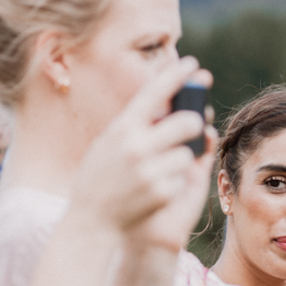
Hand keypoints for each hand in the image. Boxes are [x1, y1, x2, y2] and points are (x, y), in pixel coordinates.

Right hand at [69, 57, 214, 250]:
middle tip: (190, 125)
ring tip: (158, 170)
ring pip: (186, 153)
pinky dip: (173, 182)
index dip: (175, 76)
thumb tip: (164, 106)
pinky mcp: (162, 193)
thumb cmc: (98, 178)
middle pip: (186, 122)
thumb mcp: (107, 145)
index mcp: (121, 129)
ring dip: (178, 159)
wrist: (92, 221)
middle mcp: (136, 147)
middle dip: (192, 123)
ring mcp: (150, 171)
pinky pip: (182, 178)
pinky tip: (154, 191)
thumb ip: (132, 125)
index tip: (192, 65)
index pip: (154, 93)